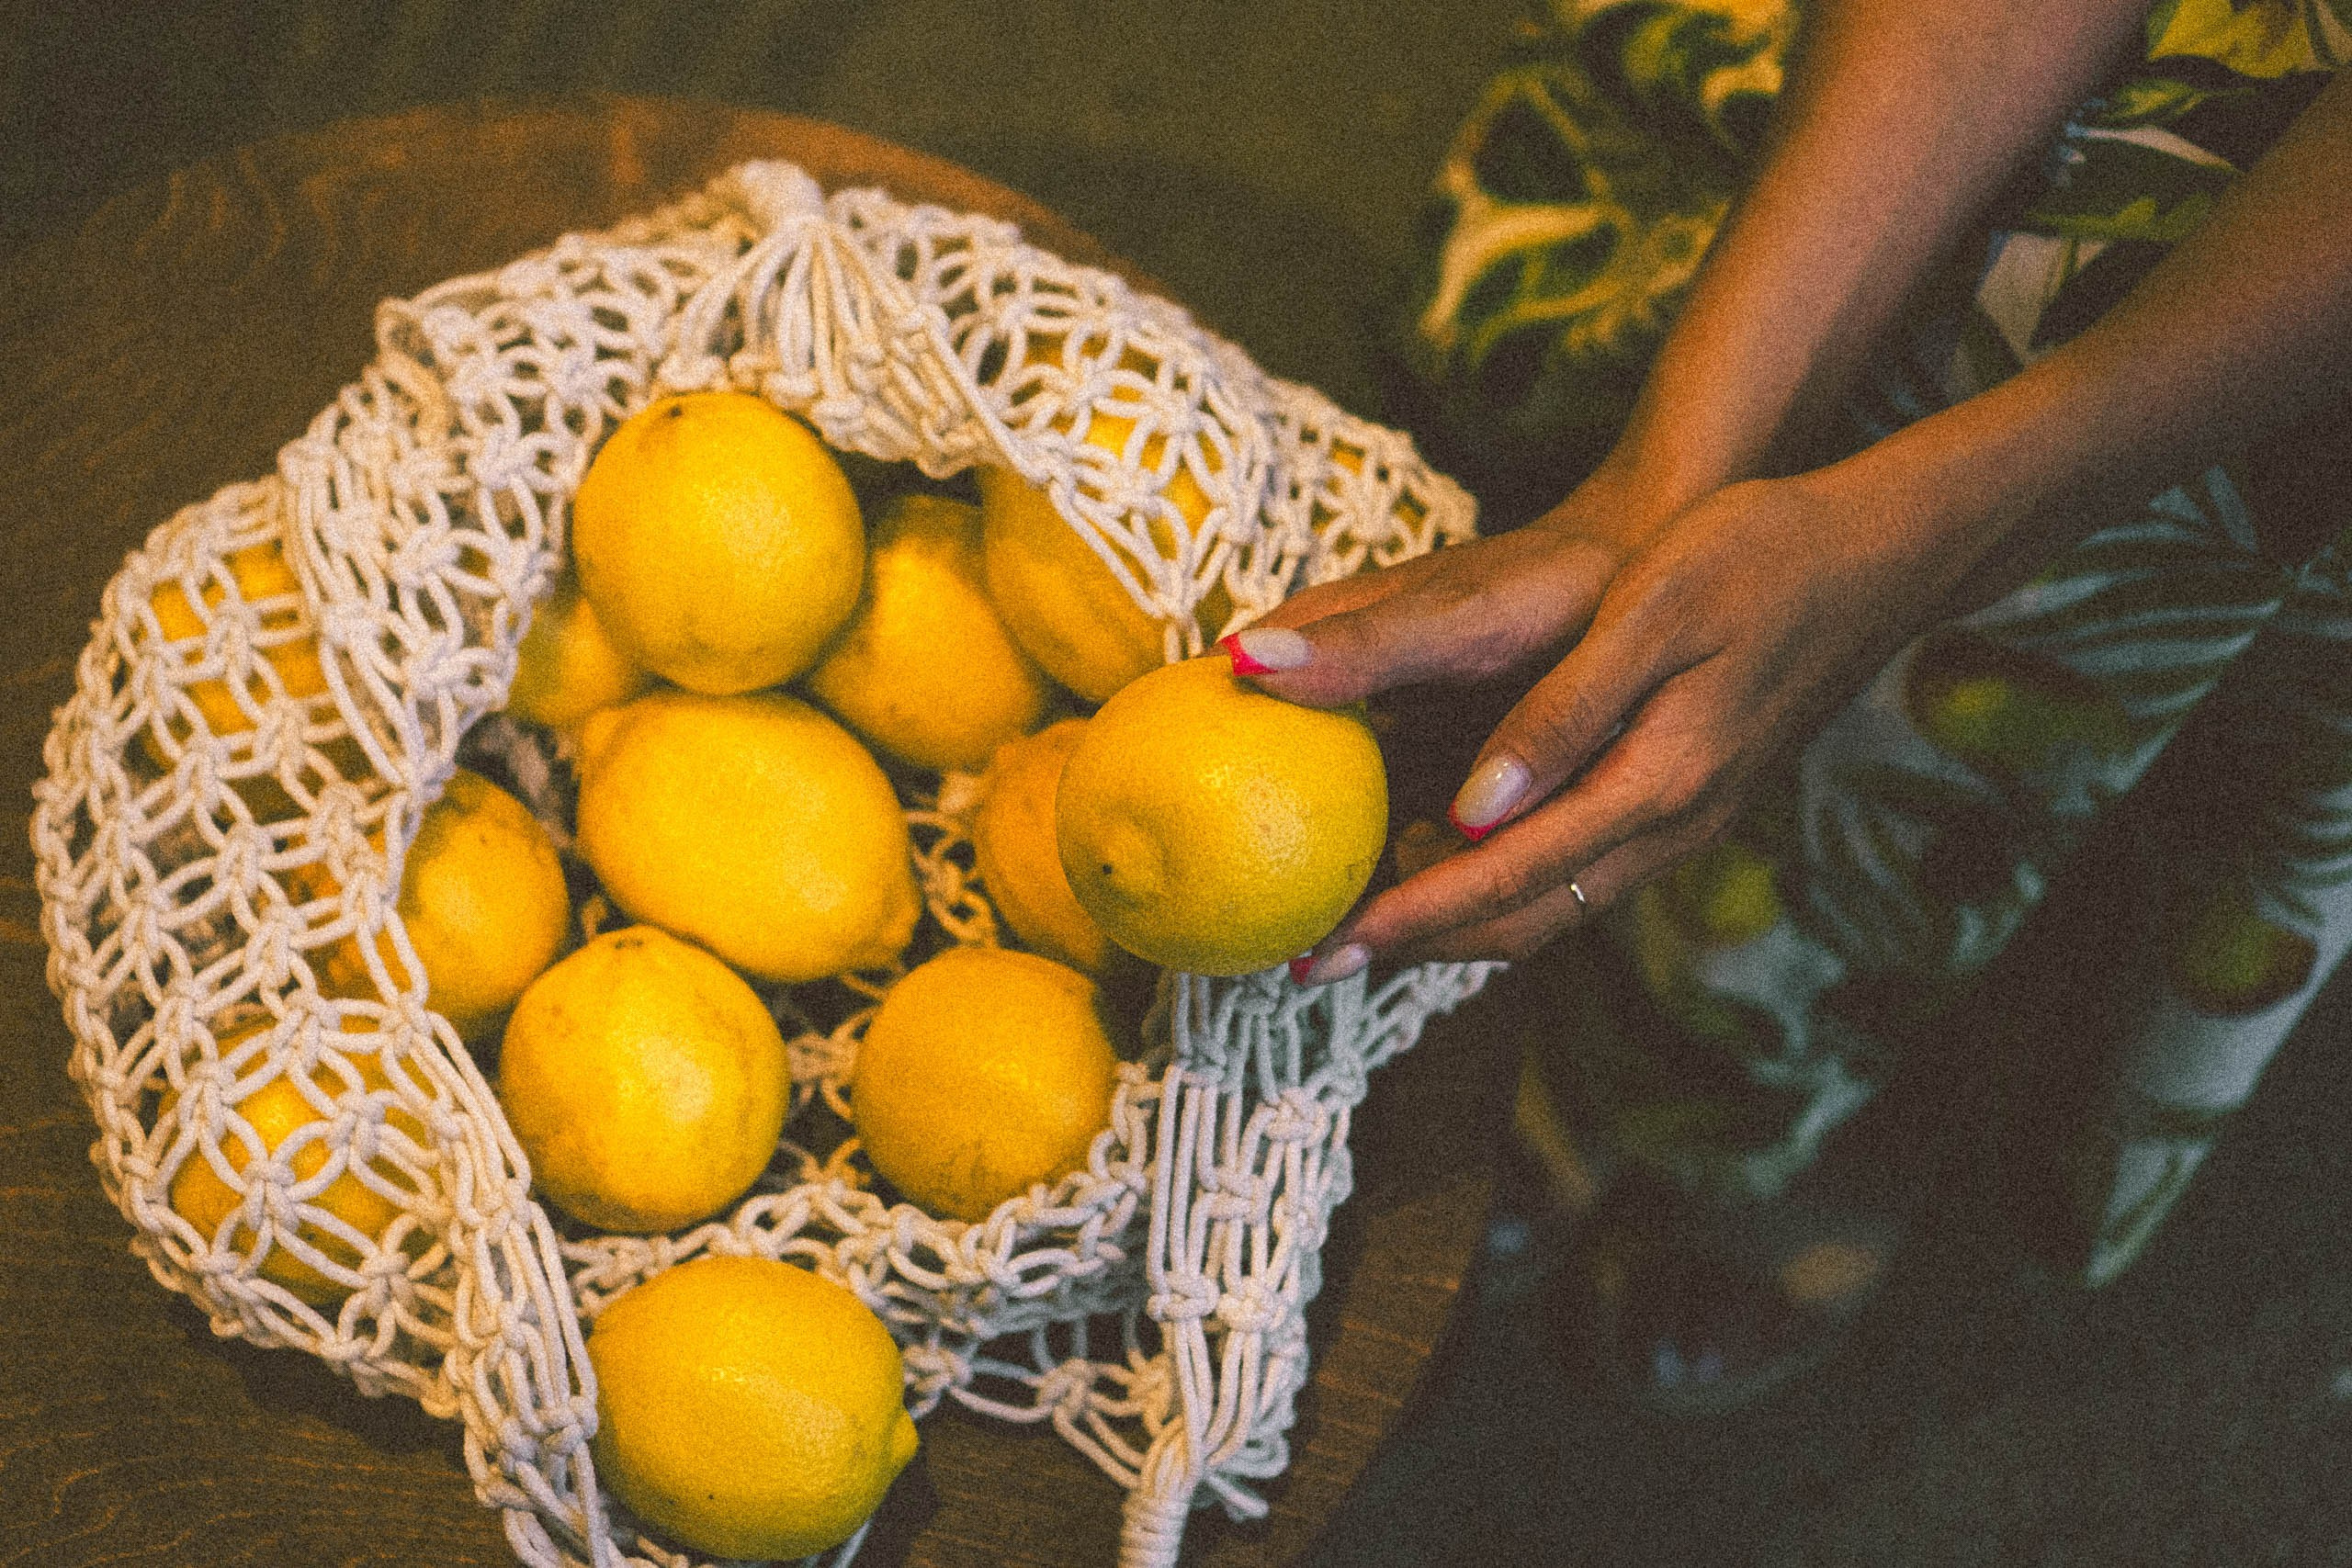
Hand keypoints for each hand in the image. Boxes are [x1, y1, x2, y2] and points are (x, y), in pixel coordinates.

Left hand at [1232, 462, 1962, 975]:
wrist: (1880, 553)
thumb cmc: (1759, 556)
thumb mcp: (1652, 613)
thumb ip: (1560, 716)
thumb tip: (1470, 813)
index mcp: (1654, 786)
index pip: (1503, 882)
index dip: (1406, 922)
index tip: (1321, 948)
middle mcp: (1668, 827)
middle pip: (1520, 922)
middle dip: (1414, 947)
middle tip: (1313, 958)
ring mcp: (1682, 822)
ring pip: (1548, 907)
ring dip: (1454, 925)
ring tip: (1361, 925)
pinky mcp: (1685, 800)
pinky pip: (1575, 871)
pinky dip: (1501, 885)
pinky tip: (1448, 859)